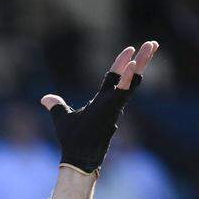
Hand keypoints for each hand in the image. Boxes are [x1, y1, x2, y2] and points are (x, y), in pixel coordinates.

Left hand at [40, 41, 158, 174]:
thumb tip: (44, 99)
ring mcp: (114, 104)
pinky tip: (135, 64)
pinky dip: (129, 78)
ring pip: (133, 80)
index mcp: (102, 101)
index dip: (121, 64)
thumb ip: (56, 105)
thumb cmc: (72, 140)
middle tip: (153, 43)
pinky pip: (124, 92)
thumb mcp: (62, 117)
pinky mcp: (113, 109)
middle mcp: (111, 101)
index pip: (114, 77)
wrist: (76, 155)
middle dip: (142, 59)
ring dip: (142, 62)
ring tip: (152, 45)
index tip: (130, 49)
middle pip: (129, 75)